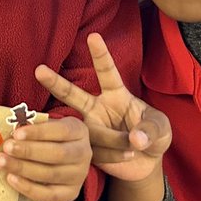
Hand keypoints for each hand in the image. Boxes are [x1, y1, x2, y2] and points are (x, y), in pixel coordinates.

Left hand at [0, 115, 92, 200]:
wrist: (64, 159)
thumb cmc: (49, 137)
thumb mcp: (46, 126)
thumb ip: (32, 126)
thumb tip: (11, 128)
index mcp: (78, 131)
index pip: (60, 130)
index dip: (38, 132)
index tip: (16, 133)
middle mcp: (83, 153)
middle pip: (57, 154)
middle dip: (29, 151)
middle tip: (7, 147)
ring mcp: (79, 176)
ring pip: (51, 174)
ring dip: (23, 168)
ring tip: (2, 162)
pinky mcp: (70, 194)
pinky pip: (49, 195)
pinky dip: (28, 188)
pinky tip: (11, 178)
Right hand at [36, 32, 170, 182]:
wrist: (145, 164)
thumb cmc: (154, 137)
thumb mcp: (162, 129)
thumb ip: (151, 129)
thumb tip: (135, 139)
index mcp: (116, 95)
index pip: (107, 72)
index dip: (100, 55)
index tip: (93, 36)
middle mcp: (98, 109)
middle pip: (73, 94)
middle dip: (55, 83)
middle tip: (39, 70)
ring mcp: (90, 129)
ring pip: (90, 131)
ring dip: (113, 140)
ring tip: (133, 147)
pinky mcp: (87, 149)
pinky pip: (95, 152)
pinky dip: (114, 156)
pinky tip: (126, 157)